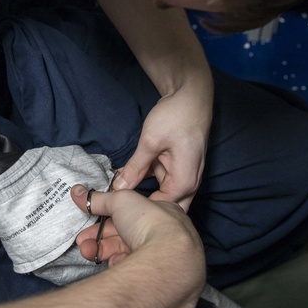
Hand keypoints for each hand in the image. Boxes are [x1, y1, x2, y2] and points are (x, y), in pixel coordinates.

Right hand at [69, 184, 204, 307]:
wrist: (167, 261)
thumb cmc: (152, 225)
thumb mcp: (120, 201)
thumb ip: (99, 199)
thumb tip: (78, 193)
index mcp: (165, 214)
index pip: (133, 215)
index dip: (109, 218)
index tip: (91, 222)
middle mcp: (166, 238)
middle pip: (127, 237)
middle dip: (100, 239)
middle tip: (83, 242)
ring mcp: (164, 260)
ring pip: (128, 256)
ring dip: (103, 253)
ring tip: (87, 253)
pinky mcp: (159, 281)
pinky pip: (135, 274)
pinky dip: (120, 269)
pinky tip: (113, 266)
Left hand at [115, 78, 212, 210]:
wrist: (191, 96)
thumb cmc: (176, 117)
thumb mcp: (150, 142)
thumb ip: (135, 168)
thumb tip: (119, 188)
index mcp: (184, 182)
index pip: (160, 209)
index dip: (138, 211)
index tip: (116, 212)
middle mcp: (188, 183)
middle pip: (164, 206)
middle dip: (143, 208)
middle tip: (117, 208)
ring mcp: (184, 174)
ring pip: (161, 192)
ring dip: (142, 191)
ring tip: (117, 191)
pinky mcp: (178, 166)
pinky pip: (161, 179)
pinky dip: (146, 178)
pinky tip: (126, 175)